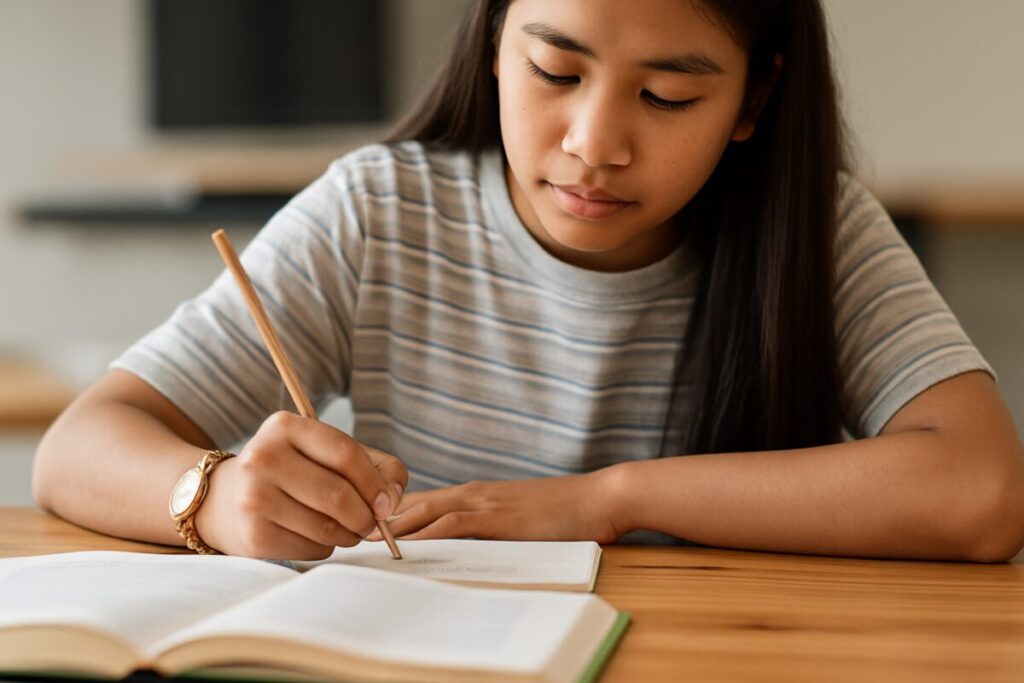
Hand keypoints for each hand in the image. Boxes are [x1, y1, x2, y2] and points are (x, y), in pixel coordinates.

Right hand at [194, 411, 406, 559]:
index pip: (345, 454)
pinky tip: (316, 535)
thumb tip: (392, 499)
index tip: (387, 503)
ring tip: (347, 529)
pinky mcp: (253, 535)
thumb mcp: (327, 453)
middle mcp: (263, 457)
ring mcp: (254, 497)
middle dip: (366, 516)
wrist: (225, 500)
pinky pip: (311, 548)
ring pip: (327, 527)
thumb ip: (375, 466)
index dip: (375, 483)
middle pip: (338, 495)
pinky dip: (326, 547)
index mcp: (286, 427)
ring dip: (349, 534)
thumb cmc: (294, 473)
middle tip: (371, 524)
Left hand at [369, 470, 625, 543]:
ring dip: (390, 528)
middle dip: (377, 519)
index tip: (358, 528)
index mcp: (473, 494)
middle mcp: (471, 493)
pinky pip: (453, 526)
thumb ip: (485, 529)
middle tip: (342, 534)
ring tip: (358, 542)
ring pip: (424, 512)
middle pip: (412, 504)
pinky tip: (404, 548)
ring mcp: (484, 502)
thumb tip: (457, 548)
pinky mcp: (498, 517)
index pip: (419, 503)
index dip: (387, 515)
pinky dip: (425, 536)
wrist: (600, 498)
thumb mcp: (516, 520)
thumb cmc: (563, 513)